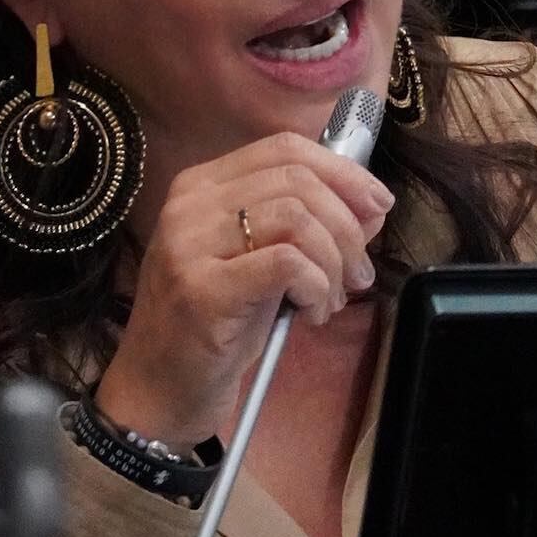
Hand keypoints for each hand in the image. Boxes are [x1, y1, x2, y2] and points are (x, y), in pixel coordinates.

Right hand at [96, 132, 393, 446]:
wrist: (159, 388)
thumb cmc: (215, 325)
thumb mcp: (265, 263)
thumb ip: (311, 227)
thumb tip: (372, 205)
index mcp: (202, 185)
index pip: (284, 148)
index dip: (341, 171)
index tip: (378, 203)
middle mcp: (190, 204)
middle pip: (297, 180)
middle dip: (347, 225)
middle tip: (359, 273)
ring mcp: (189, 244)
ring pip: (296, 218)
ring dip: (334, 261)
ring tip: (332, 300)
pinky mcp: (202, 289)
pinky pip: (287, 263)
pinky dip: (317, 286)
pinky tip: (312, 313)